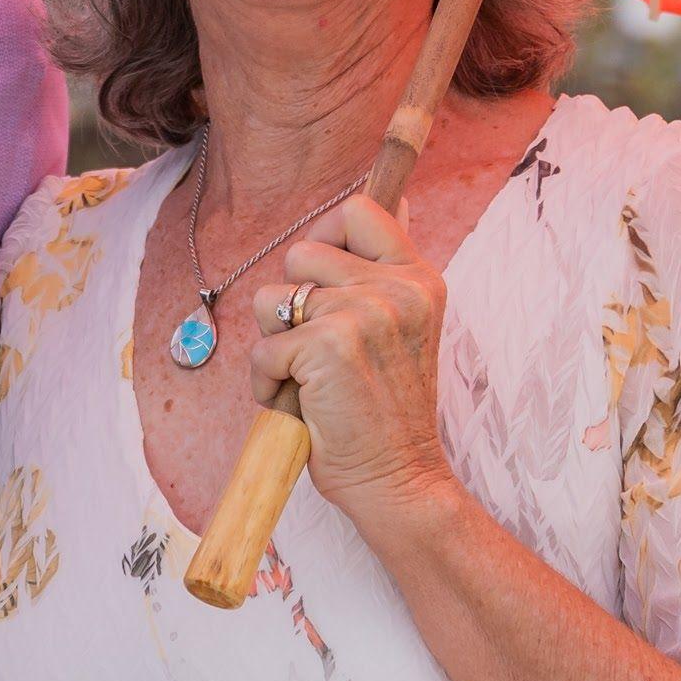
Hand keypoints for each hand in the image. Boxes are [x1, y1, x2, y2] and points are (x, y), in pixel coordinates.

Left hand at [273, 193, 463, 532]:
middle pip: (300, 252)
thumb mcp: (405, 327)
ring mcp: (364, 314)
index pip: (358, 210)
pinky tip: (301, 406)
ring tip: (310, 380)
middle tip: (320, 351)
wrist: (398, 480)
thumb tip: (393, 200)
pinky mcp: (327, 346)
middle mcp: (397, 288)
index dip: (325, 237)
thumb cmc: (386, 412)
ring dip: (276, 344)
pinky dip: (268, 384)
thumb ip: (387, 270)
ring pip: (272, 298)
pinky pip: (263, 349)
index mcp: (417, 278)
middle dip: (292, 303)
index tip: (322, 282)